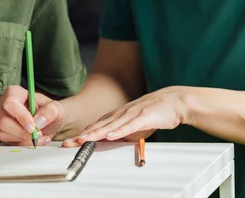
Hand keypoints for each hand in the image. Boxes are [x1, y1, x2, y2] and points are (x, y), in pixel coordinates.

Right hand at [0, 86, 64, 145]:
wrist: (48, 122)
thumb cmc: (50, 112)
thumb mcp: (57, 109)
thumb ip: (51, 111)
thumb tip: (38, 120)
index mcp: (14, 92)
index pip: (10, 102)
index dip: (20, 116)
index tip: (33, 127)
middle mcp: (3, 104)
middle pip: (3, 120)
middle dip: (22, 132)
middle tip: (38, 134)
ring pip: (3, 133)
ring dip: (23, 139)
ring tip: (39, 136)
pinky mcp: (0, 131)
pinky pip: (6, 141)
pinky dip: (22, 143)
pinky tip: (33, 140)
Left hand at [63, 87, 187, 146]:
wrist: (174, 101)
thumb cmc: (155, 112)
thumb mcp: (134, 123)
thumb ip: (122, 130)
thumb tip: (111, 139)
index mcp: (119, 115)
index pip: (97, 125)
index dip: (83, 133)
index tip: (71, 141)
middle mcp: (122, 113)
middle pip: (99, 125)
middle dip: (83, 134)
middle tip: (69, 142)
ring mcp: (132, 114)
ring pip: (110, 125)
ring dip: (96, 133)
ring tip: (83, 139)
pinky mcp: (143, 116)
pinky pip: (129, 125)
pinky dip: (118, 131)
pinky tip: (109, 136)